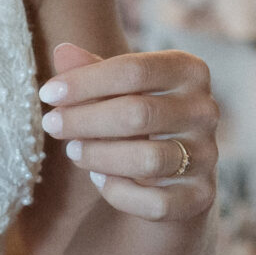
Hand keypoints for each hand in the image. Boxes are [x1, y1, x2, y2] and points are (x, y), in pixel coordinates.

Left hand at [39, 41, 218, 222]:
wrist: (174, 169)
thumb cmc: (138, 116)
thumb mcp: (117, 88)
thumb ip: (91, 70)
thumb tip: (64, 52)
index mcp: (189, 71)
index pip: (133, 70)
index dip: (85, 82)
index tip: (48, 93)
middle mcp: (206, 110)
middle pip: (138, 113)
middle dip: (85, 120)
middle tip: (51, 124)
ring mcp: (208, 156)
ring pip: (147, 160)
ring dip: (99, 156)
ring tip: (73, 150)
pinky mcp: (201, 195)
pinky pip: (155, 202)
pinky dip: (119, 192)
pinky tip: (99, 179)